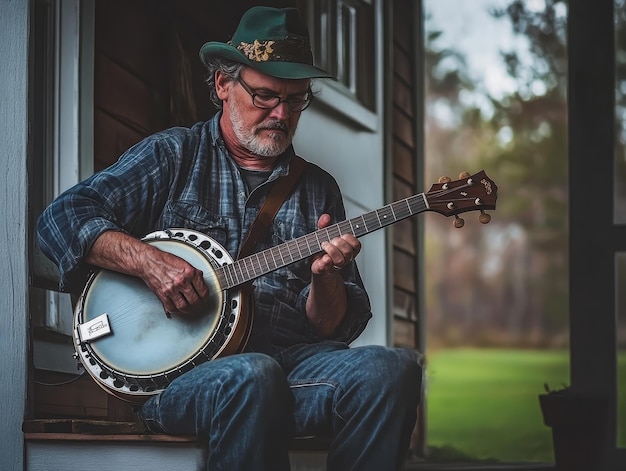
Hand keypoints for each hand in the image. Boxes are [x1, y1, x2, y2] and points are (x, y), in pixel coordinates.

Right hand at [86, 231, 210, 315]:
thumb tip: (201, 280)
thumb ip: (194, 272)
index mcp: (190, 273)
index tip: (205, 298)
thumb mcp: (185, 263)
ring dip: (189, 310)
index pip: (203, 291)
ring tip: (190, 309)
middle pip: (195, 301)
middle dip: (199, 305)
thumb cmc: (165, 261)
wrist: (149, 261)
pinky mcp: (163, 295)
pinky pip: (172, 308)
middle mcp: (182, 281)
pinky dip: (176, 310)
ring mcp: (172, 289)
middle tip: (199, 305)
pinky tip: (178, 308)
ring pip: (184, 307)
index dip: (205, 297)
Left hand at [310, 213, 360, 274]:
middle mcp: (344, 259)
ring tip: (324, 245)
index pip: (356, 245)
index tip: (342, 235)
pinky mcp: (323, 269)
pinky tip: (324, 258)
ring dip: (331, 250)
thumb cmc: (323, 249)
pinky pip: (326, 267)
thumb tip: (326, 217)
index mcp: (348, 249)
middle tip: (331, 240)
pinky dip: (325, 262)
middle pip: (348, 251)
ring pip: (340, 260)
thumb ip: (324, 225)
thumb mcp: (324, 234)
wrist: (316, 265)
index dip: (350, 239)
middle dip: (339, 243)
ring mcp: (334, 265)